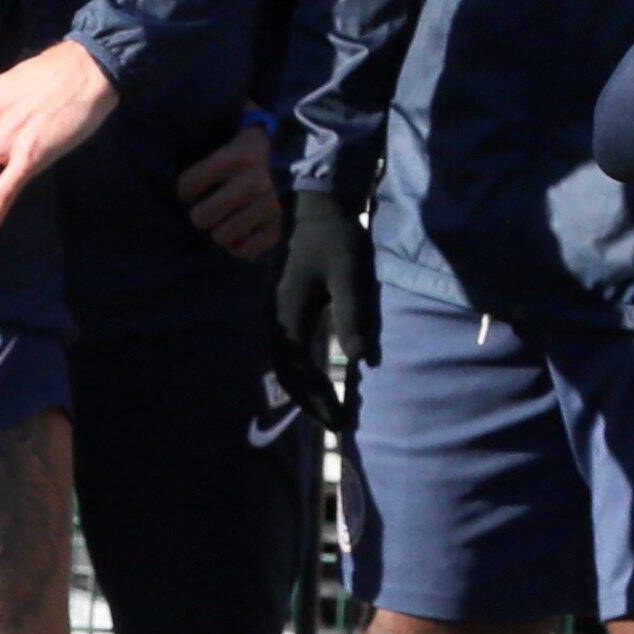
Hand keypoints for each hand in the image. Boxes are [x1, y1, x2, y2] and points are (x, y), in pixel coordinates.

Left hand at [171, 121, 282, 263]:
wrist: (265, 155)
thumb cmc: (227, 160)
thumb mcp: (211, 153)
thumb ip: (192, 177)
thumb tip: (178, 205)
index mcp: (235, 159)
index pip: (186, 186)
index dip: (184, 191)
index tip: (193, 188)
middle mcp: (255, 182)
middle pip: (201, 218)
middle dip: (199, 216)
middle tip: (209, 209)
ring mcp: (269, 206)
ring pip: (220, 237)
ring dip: (218, 231)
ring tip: (226, 218)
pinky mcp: (277, 226)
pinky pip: (243, 252)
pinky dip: (237, 248)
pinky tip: (240, 233)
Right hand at [273, 185, 378, 430]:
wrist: (316, 207)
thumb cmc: (335, 238)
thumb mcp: (349, 274)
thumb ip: (352, 315)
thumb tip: (360, 360)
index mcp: (286, 314)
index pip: (296, 372)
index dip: (317, 400)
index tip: (341, 420)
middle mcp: (274, 319)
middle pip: (286, 375)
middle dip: (312, 403)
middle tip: (340, 425)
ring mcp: (276, 315)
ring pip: (286, 365)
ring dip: (307, 391)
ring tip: (332, 411)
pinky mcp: (285, 311)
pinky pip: (290, 352)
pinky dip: (305, 374)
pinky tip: (324, 382)